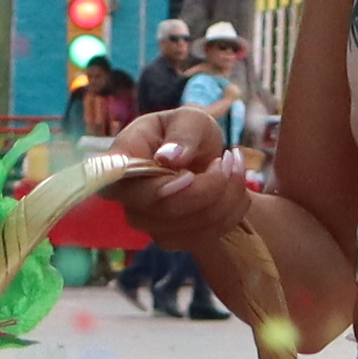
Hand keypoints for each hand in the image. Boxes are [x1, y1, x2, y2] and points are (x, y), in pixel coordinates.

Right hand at [108, 106, 257, 251]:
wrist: (200, 158)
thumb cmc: (187, 133)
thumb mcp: (191, 120)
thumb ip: (182, 134)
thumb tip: (167, 157)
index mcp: (122, 159)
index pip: (123, 183)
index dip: (157, 187)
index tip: (190, 176)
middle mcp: (128, 196)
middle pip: (166, 208)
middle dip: (209, 186)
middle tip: (228, 158)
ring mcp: (147, 221)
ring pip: (192, 225)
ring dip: (226, 196)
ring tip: (233, 165)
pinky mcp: (170, 238)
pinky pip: (207, 235)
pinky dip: (231, 211)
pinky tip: (234, 188)